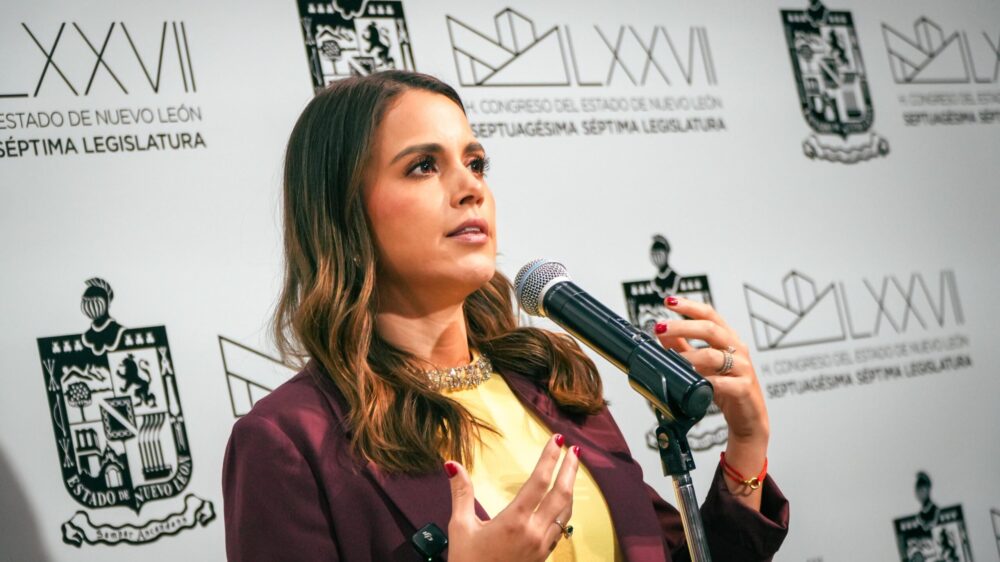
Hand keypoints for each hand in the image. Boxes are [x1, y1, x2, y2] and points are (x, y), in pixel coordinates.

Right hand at [445, 435, 579, 561]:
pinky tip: (561, 503)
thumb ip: (461, 493)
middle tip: (575, 450)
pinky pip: (560, 528)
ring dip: (570, 488)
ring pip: (565, 512)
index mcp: (515, 520)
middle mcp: (534, 531)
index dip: (550, 458)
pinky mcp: (543, 556)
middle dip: (570, 469)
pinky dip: (564, 509)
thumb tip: (452, 465)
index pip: (539, 481)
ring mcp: (541, 545)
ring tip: (571, 471)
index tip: (557, 440)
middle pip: (561, 494)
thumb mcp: (460, 527)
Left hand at [654, 296, 768, 504]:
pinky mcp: (744, 389)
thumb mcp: (703, 364)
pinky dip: (706, 381)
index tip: (669, 301)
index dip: (689, 306)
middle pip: (711, 329)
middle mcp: (737, 349)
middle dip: (682, 326)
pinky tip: (694, 382)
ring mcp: (743, 368)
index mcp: (728, 339)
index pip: (710, 314)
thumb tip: (662, 332)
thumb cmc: (727, 388)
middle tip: (661, 328)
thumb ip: (684, 347)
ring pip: (714, 355)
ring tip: (671, 359)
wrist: (748, 418)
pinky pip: (723, 382)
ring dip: (689, 356)